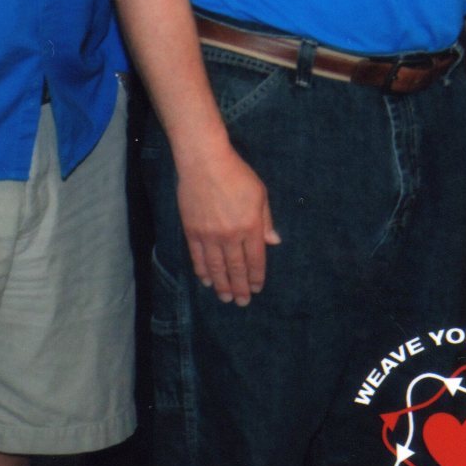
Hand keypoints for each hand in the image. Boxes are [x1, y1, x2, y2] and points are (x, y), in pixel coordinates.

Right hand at [174, 140, 278, 304]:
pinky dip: (202, 271)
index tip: (257, 288)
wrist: (205, 163)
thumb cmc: (237, 174)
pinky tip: (207, 281)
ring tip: (225, 298)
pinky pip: (198, 257)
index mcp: (251, 226)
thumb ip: (266, 221)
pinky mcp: (192, 231)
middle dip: (240, 287)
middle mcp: (231, 235)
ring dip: (221, 285)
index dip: (256, 276)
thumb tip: (273, 242)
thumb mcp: (260, 194)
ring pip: (216, 267)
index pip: (255, 259)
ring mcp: (210, 235)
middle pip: (236, 268)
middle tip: (242, 302)